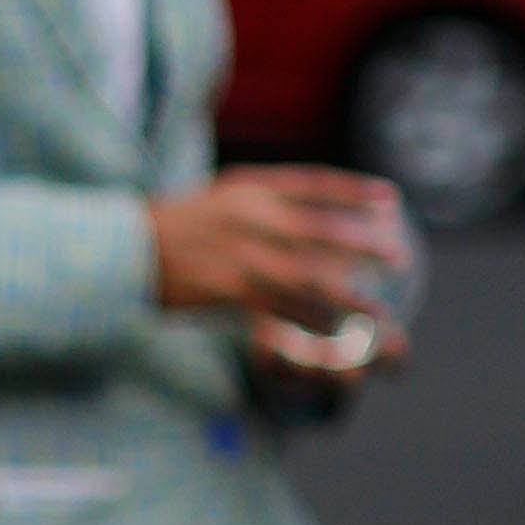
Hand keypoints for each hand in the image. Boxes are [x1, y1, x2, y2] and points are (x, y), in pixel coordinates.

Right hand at [147, 167, 404, 330]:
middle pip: (322, 231)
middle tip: (400, 257)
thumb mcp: (215, 199)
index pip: (315, 185)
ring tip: (381, 316)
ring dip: (349, 299)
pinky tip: (333, 339)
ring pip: (310, 278)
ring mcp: (243, 254)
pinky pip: (280, 310)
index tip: (390, 199)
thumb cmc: (166, 228)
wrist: (123, 250)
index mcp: (251, 188)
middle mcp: (253, 217)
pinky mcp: (230, 290)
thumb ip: (255, 203)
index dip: (355, 192)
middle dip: (364, 245)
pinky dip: (310, 326)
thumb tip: (293, 211)